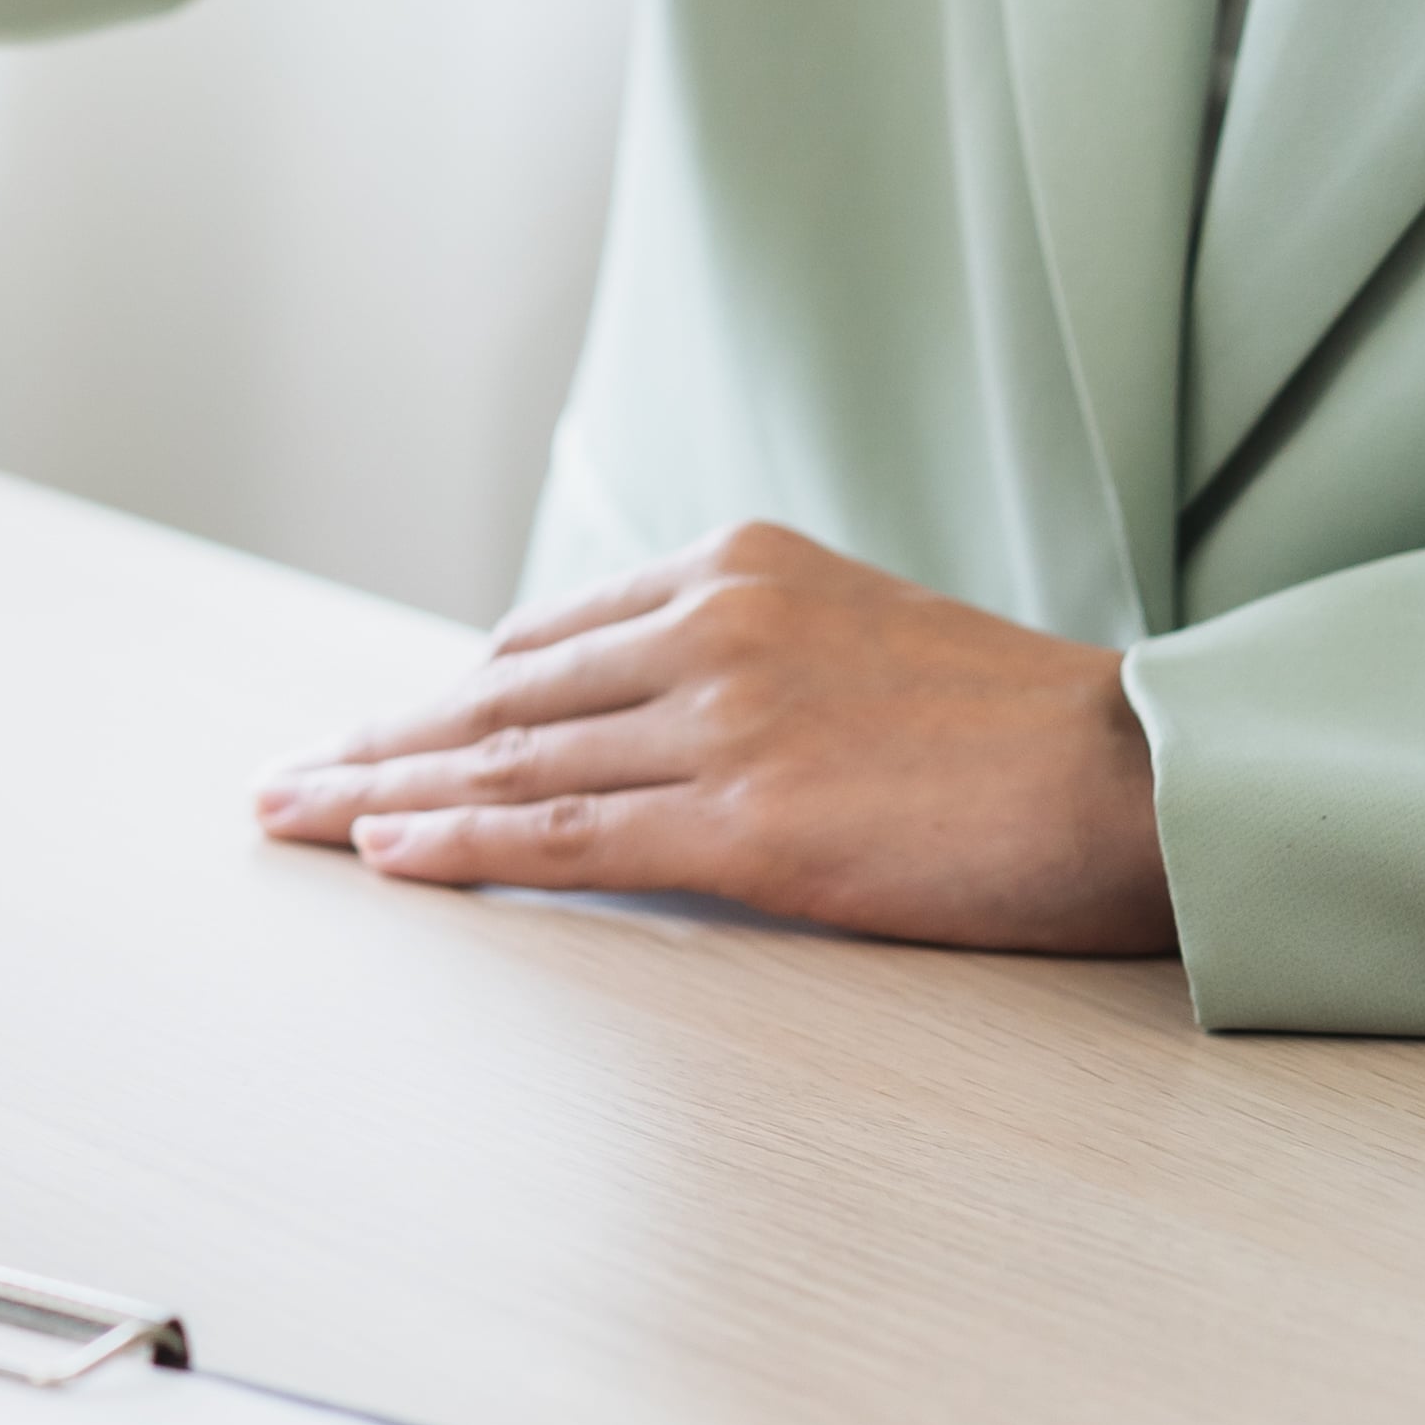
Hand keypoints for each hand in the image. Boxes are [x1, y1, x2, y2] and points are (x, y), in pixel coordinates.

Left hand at [251, 521, 1172, 954]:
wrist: (1143, 773)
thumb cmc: (1023, 729)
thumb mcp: (863, 638)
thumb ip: (749, 656)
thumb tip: (644, 712)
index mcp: (736, 571)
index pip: (546, 639)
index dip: (447, 699)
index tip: (375, 735)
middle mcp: (712, 627)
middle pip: (498, 695)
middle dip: (377, 742)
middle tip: (280, 779)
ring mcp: (723, 721)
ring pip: (510, 762)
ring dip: (379, 794)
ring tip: (288, 819)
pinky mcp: (748, 822)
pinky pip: (567, 836)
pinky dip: (458, 844)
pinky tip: (380, 854)